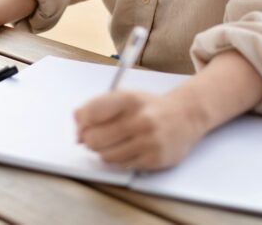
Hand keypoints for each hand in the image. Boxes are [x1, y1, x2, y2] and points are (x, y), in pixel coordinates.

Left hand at [73, 88, 208, 170]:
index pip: (91, 113)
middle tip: (92, 138)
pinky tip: (126, 149)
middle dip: (88, 140)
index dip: (80, 123)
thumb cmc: (149, 107)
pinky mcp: (154, 158)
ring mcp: (148, 140)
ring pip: (106, 155)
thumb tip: (76, 129)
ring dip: (103, 151)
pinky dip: (118, 159)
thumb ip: (98, 108)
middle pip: (94, 138)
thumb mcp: (125, 97)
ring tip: (112, 143)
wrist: (185, 116)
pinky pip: (121, 165)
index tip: (81, 126)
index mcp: (128, 99)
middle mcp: (140, 119)